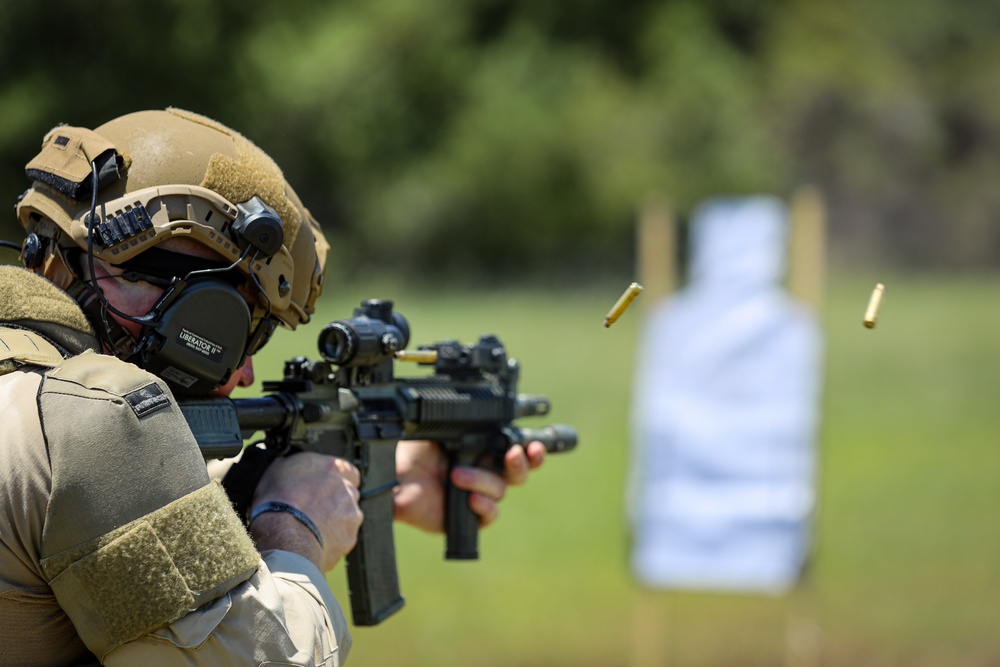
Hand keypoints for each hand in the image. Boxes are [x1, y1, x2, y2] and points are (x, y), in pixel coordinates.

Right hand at [250, 453, 362, 571]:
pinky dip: (334, 538)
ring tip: (312, 527)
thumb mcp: (277, 470)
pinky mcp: (350, 536)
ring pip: (348, 515)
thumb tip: (288, 465)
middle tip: (315, 508)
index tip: (326, 487)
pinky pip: (344, 536)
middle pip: (348, 493)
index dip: (337, 480)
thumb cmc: (277, 501)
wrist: (284, 534)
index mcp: (332, 468)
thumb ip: (293, 465)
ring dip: (337, 519)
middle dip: (336, 500)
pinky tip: (315, 540)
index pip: (348, 470)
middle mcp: (347, 488)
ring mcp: (351, 513)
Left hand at [393, 439, 545, 532]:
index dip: (531, 450)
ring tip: (456, 475)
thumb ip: (471, 424)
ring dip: (481, 480)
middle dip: (522, 463)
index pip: (515, 450)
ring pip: (500, 489)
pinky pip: (490, 514)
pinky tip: (470, 499)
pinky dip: (484, 505)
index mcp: (482, 450)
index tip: (533, 446)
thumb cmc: (413, 451)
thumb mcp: (443, 428)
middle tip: (513, 454)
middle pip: (519, 472)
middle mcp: (484, 472)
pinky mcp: (468, 517)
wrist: (393, 477)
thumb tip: (493, 412)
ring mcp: (478, 495)